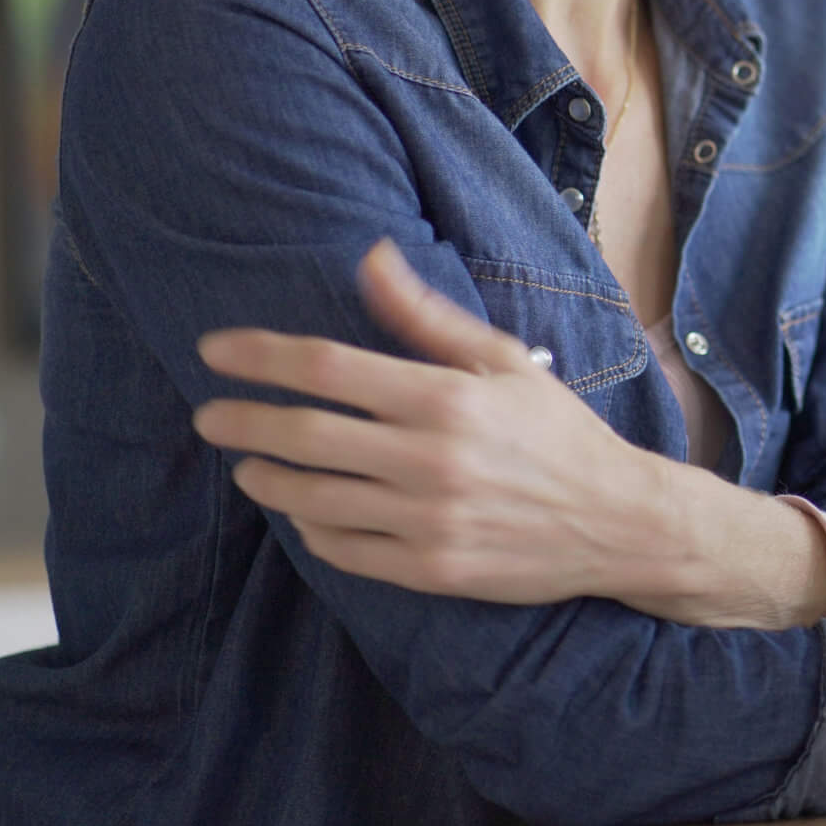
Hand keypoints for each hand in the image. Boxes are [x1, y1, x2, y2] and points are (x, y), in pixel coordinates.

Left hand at [190, 239, 825, 625]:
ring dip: (268, 477)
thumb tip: (370, 256)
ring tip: (249, 464)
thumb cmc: (558, 432)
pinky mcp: (428, 570)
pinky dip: (310, 527)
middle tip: (208, 415)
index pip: (329, 367)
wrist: (617, 522)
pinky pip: (342, 549)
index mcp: (448, 398)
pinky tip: (304, 510)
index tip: (215, 351)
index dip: (262, 355)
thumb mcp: (506, 362)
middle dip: (243, 420)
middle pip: (305, 434)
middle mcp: (430, 459)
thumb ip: (428, 315)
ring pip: (313, 498)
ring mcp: (426, 520)